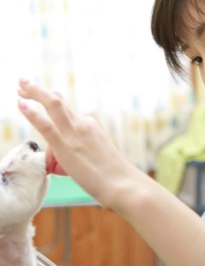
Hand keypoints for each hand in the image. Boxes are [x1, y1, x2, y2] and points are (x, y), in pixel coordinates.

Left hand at [17, 79, 140, 208]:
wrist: (123, 184)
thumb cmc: (114, 177)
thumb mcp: (100, 156)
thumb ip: (86, 152)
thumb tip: (73, 159)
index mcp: (91, 126)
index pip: (67, 110)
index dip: (50, 99)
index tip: (37, 94)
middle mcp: (83, 124)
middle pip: (57, 101)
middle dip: (38, 90)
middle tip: (23, 82)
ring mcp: (74, 134)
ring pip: (53, 105)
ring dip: (35, 92)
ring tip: (19, 85)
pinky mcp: (66, 147)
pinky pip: (46, 125)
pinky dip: (32, 113)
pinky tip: (21, 103)